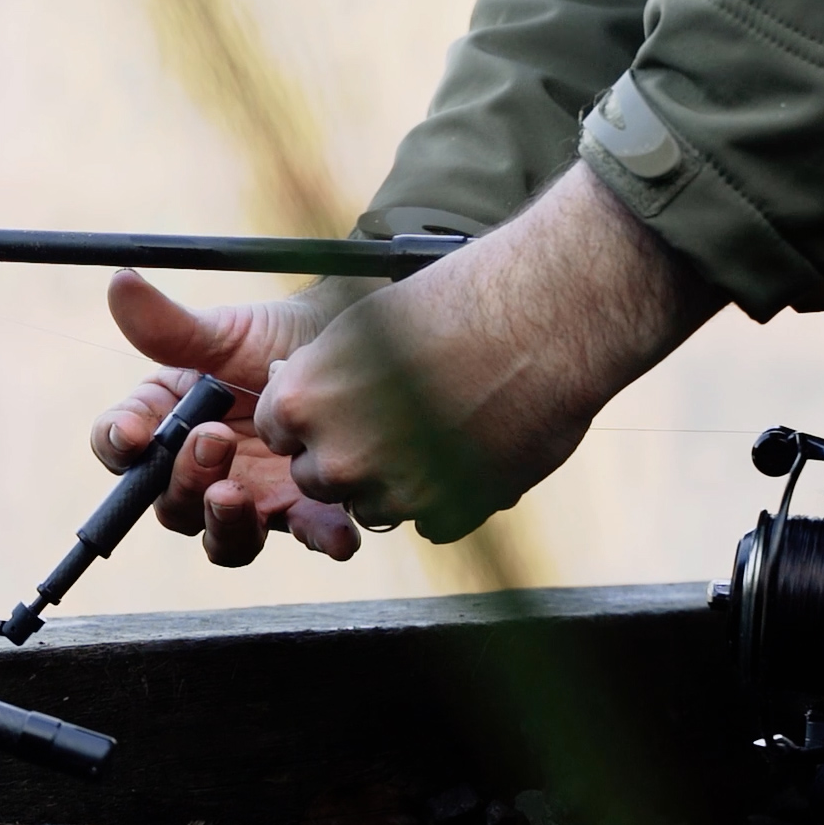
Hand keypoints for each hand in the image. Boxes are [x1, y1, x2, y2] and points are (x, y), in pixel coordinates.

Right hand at [90, 270, 362, 564]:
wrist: (348, 344)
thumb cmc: (272, 337)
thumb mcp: (223, 331)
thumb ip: (170, 324)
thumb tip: (120, 281)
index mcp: (166, 424)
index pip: (119, 446)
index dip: (117, 444)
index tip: (131, 434)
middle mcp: (200, 472)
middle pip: (169, 502)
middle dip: (184, 478)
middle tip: (214, 439)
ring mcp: (251, 497)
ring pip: (222, 538)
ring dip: (225, 524)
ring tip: (236, 496)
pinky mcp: (304, 510)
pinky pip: (307, 536)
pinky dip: (320, 538)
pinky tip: (334, 533)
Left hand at [256, 162, 727, 541]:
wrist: (547, 316)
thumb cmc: (458, 302)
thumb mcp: (362, 324)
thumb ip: (321, 372)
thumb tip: (292, 389)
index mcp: (305, 401)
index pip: (276, 430)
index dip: (308, 417)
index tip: (336, 404)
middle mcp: (340, 455)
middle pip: (316, 477)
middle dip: (344, 454)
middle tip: (391, 419)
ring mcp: (393, 492)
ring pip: (368, 506)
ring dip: (391, 481)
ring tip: (434, 432)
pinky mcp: (447, 515)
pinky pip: (426, 521)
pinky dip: (443, 497)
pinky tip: (469, 449)